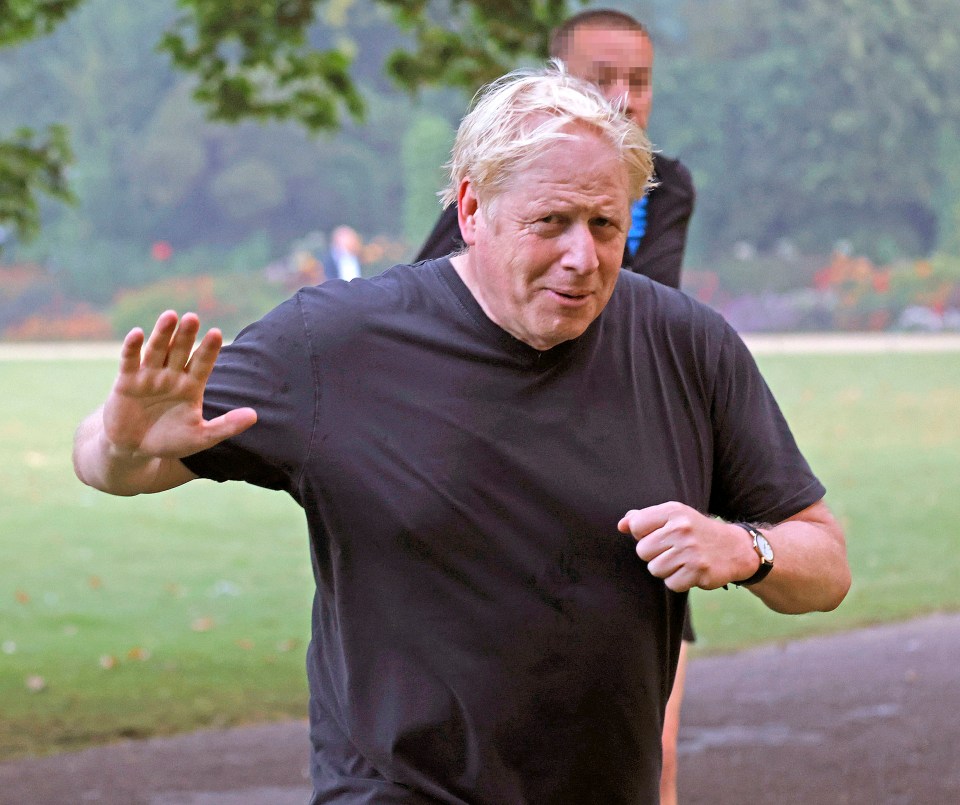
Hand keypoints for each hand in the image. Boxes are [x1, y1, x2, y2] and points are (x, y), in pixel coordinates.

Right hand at [102, 310, 256, 460]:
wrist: (135, 450)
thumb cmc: (170, 441)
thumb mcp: (201, 437)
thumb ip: (226, 425)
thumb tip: (255, 416)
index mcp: (192, 385)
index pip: (203, 363)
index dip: (209, 349)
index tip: (217, 334)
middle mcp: (172, 375)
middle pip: (181, 351)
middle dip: (187, 335)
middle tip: (193, 318)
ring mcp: (149, 376)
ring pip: (157, 350)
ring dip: (163, 334)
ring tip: (171, 316)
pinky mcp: (126, 381)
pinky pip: (130, 361)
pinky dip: (132, 348)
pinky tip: (137, 334)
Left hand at [617, 502, 755, 591]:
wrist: (735, 548)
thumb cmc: (695, 531)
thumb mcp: (673, 517)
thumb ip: (644, 518)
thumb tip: (621, 525)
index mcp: (673, 511)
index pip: (636, 526)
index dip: (642, 535)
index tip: (658, 535)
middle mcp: (682, 529)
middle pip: (642, 551)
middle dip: (654, 554)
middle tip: (673, 551)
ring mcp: (691, 550)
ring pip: (654, 569)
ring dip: (666, 569)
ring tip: (682, 560)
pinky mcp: (699, 571)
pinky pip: (671, 584)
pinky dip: (678, 581)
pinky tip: (691, 571)